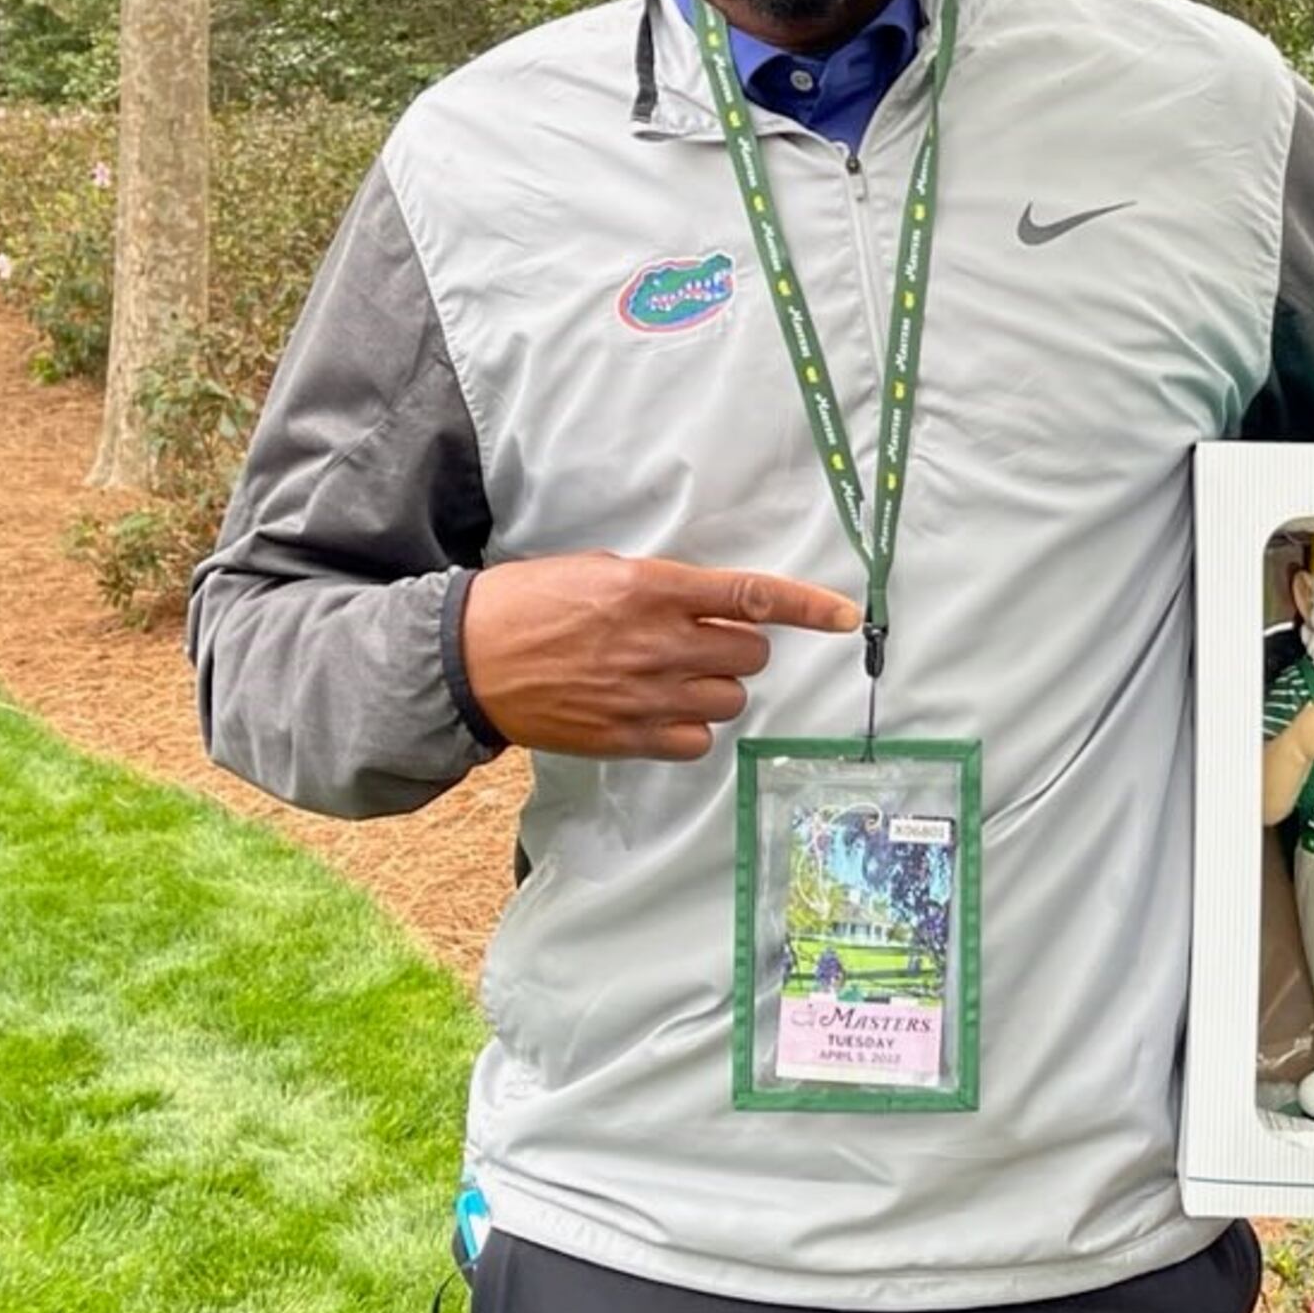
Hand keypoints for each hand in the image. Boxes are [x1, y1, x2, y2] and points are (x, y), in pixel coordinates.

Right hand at [459, 554, 861, 760]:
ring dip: (714, 687)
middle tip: (701, 642)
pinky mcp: (628, 736)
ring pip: (729, 699)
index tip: (845, 617)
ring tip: (671, 677)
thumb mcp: (599, 571)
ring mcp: (645, 695)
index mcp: (651, 588)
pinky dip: (691, 729)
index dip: (807, 607)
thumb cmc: (530, 603)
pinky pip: (697, 741)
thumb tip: (709, 604)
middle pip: (749, 654)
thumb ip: (661, 588)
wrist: (468, 658)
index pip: (750, 596)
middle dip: (737, 647)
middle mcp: (657, 642)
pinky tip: (662, 712)